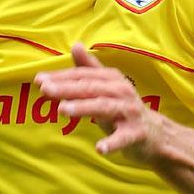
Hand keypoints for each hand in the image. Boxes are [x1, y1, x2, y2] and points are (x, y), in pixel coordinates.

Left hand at [35, 42, 162, 158]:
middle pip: (90, 88)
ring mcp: (129, 112)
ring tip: (62, 110)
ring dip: (83, 108)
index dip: (61, 77)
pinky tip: (100, 149)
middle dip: (67, 88)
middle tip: (45, 90)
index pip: (83, 76)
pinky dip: (112, 143)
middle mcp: (121, 91)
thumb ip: (89, 68)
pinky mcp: (136, 133)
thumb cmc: (122, 108)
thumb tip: (75, 45)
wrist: (155, 134)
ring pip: (104, 107)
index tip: (39, 80)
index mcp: (111, 79)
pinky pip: (123, 138)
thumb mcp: (106, 87)